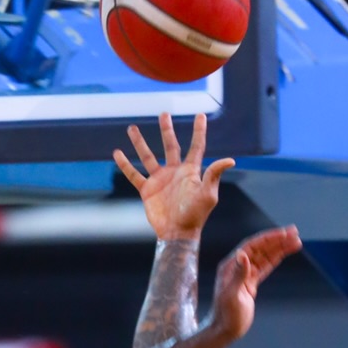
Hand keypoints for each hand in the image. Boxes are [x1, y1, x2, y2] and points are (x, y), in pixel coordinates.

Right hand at [113, 112, 234, 240]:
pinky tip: (117, 153)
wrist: (177, 233)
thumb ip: (214, 174)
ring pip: (148, 156)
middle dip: (167, 130)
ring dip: (140, 142)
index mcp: (191, 171)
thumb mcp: (208, 194)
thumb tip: (230, 160)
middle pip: (170, 146)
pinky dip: (125, 165)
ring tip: (132, 128)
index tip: (200, 115)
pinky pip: (134, 175)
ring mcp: (160, 180)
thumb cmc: (195, 215)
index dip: (199, 131)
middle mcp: (174, 172)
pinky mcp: (147, 190)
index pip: (196, 147)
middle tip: (164, 114)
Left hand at [205, 225, 301, 342]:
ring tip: (296, 241)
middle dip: (277, 240)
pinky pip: (265, 267)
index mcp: (231, 266)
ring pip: (265, 256)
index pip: (252, 246)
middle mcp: (237, 266)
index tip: (283, 233)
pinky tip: (286, 252)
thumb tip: (243, 254)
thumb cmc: (226, 315)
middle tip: (294, 232)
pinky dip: (276, 259)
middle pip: (260, 248)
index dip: (268, 238)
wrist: (225, 331)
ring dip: (280, 248)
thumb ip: (239, 275)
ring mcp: (245, 275)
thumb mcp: (232, 295)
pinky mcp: (251, 284)